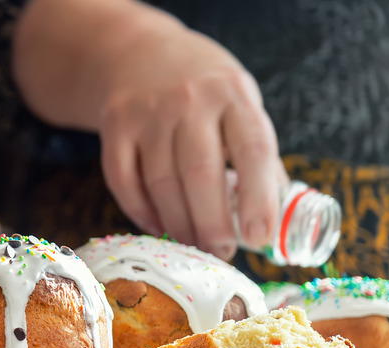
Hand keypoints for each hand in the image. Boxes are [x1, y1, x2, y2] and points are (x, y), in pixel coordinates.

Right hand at [98, 24, 283, 258]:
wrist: (139, 54)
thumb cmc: (202, 88)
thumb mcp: (239, 101)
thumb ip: (253, 151)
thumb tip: (274, 216)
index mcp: (233, 94)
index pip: (252, 149)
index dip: (259, 197)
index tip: (260, 236)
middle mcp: (189, 100)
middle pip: (201, 174)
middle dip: (213, 223)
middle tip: (222, 252)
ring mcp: (147, 113)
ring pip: (161, 184)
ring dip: (178, 224)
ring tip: (194, 246)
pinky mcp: (114, 126)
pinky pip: (124, 182)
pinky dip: (141, 212)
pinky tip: (158, 226)